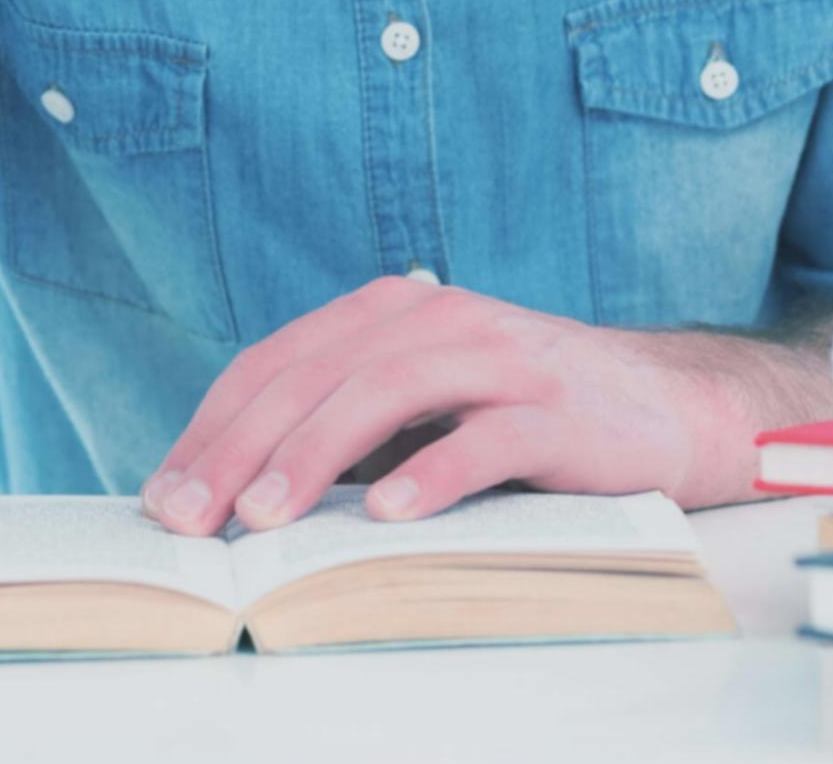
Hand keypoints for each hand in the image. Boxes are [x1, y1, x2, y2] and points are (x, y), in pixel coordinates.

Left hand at [138, 276, 755, 535]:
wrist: (668, 405)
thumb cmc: (524, 417)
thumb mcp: (421, 410)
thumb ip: (344, 430)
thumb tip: (232, 496)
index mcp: (391, 312)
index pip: (279, 362)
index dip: (214, 426)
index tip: (165, 495)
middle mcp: (438, 317)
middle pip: (318, 374)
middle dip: (242, 448)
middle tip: (191, 519)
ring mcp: (500, 358)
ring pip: (388, 393)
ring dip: (316, 455)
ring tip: (265, 517)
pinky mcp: (557, 410)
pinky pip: (487, 438)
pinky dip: (433, 471)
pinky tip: (389, 514)